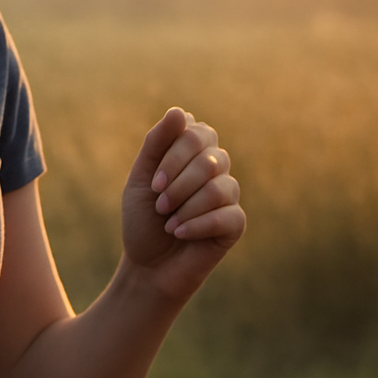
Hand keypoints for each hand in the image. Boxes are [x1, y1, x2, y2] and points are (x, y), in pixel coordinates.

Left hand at [119, 108, 244, 303]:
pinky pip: (227, 215)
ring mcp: (228, 194)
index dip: (173, 157)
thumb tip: (180, 112)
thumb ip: (157, 143)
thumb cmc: (143, 219)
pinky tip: (180, 234)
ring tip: (169, 223)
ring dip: (185, 208)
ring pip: (218, 188)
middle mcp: (215, 167)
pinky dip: (196, 225)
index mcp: (193, 151)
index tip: (153, 184)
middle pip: (209, 158)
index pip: (195, 132)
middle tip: (159, 206)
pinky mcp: (236, 223)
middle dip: (177, 185)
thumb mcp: (141, 178)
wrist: (146, 265)